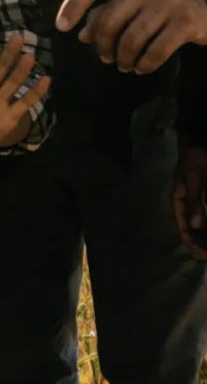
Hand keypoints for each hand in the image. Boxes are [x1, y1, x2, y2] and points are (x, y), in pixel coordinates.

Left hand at [0, 33, 50, 148]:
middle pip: (1, 67)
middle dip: (9, 53)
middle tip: (17, 37)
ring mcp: (1, 99)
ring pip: (14, 82)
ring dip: (21, 71)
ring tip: (29, 57)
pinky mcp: (10, 114)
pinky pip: (24, 102)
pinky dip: (35, 93)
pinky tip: (46, 80)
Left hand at [56, 0, 206, 72]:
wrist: (206, 3)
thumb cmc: (160, 2)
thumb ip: (105, 13)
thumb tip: (82, 35)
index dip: (73, 5)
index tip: (61, 27)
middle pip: (109, 21)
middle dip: (103, 46)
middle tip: (106, 59)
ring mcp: (169, 0)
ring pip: (131, 39)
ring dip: (124, 59)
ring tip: (125, 65)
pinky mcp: (186, 20)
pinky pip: (155, 51)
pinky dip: (145, 65)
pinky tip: (142, 67)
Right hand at [172, 141, 206, 258]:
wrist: (198, 137)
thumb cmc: (195, 156)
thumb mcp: (195, 177)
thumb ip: (195, 201)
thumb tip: (195, 226)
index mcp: (179, 202)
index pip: (184, 231)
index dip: (195, 246)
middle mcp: (186, 204)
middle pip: (193, 232)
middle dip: (203, 244)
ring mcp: (196, 200)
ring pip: (201, 225)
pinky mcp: (204, 195)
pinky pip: (206, 215)